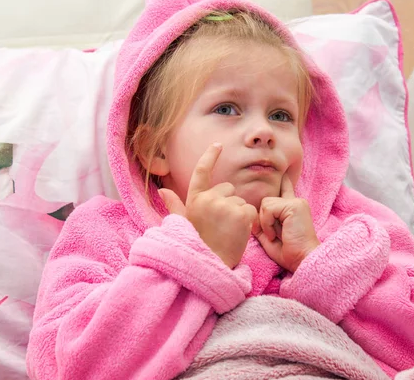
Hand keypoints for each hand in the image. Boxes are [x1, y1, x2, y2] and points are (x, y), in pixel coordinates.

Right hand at [159, 143, 257, 268]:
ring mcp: (225, 205)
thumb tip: (163, 190)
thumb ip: (175, 206)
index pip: (201, 172)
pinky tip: (239, 233)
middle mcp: (208, 198)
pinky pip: (250, 210)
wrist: (210, 267)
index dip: (210, 156)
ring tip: (228, 232)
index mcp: (194, 200)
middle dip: (229, 203)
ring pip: (241, 201)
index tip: (218, 145)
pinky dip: (249, 221)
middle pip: (229, 189)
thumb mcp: (182, 224)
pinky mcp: (240, 213)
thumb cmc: (197, 247)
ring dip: (239, 214)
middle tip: (222, 225)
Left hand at [254, 174, 319, 272]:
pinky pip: (268, 208)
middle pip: (266, 201)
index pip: (286, 188)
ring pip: (266, 203)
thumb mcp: (270, 237)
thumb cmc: (288, 252)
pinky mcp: (294, 205)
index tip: (284, 172)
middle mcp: (295, 202)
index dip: (284, 181)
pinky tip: (276, 234)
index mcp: (292, 208)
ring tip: (276, 235)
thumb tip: (251, 215)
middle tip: (275, 235)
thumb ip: (261, 225)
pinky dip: (268, 223)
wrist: (302, 259)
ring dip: (266, 222)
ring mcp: (296, 202)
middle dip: (264, 219)